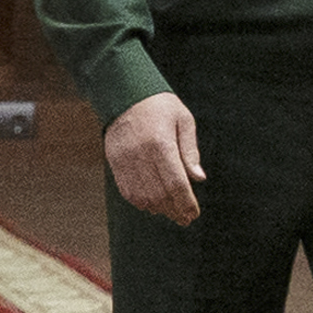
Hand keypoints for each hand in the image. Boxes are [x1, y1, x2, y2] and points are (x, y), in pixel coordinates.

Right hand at [103, 92, 203, 226]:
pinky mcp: (114, 162)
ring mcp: (124, 160)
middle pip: (159, 193)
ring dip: (158, 208)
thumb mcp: (184, 121)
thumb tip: (198, 178)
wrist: (125, 93)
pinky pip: (126, 191)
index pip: (176, 183)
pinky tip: (152, 205)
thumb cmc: (161, 106)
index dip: (186, 202)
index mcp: (161, 144)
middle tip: (185, 219)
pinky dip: (140, 202)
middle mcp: (141, 154)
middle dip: (174, 210)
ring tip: (171, 213)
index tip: (194, 214)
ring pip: (141, 196)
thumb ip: (190, 151)